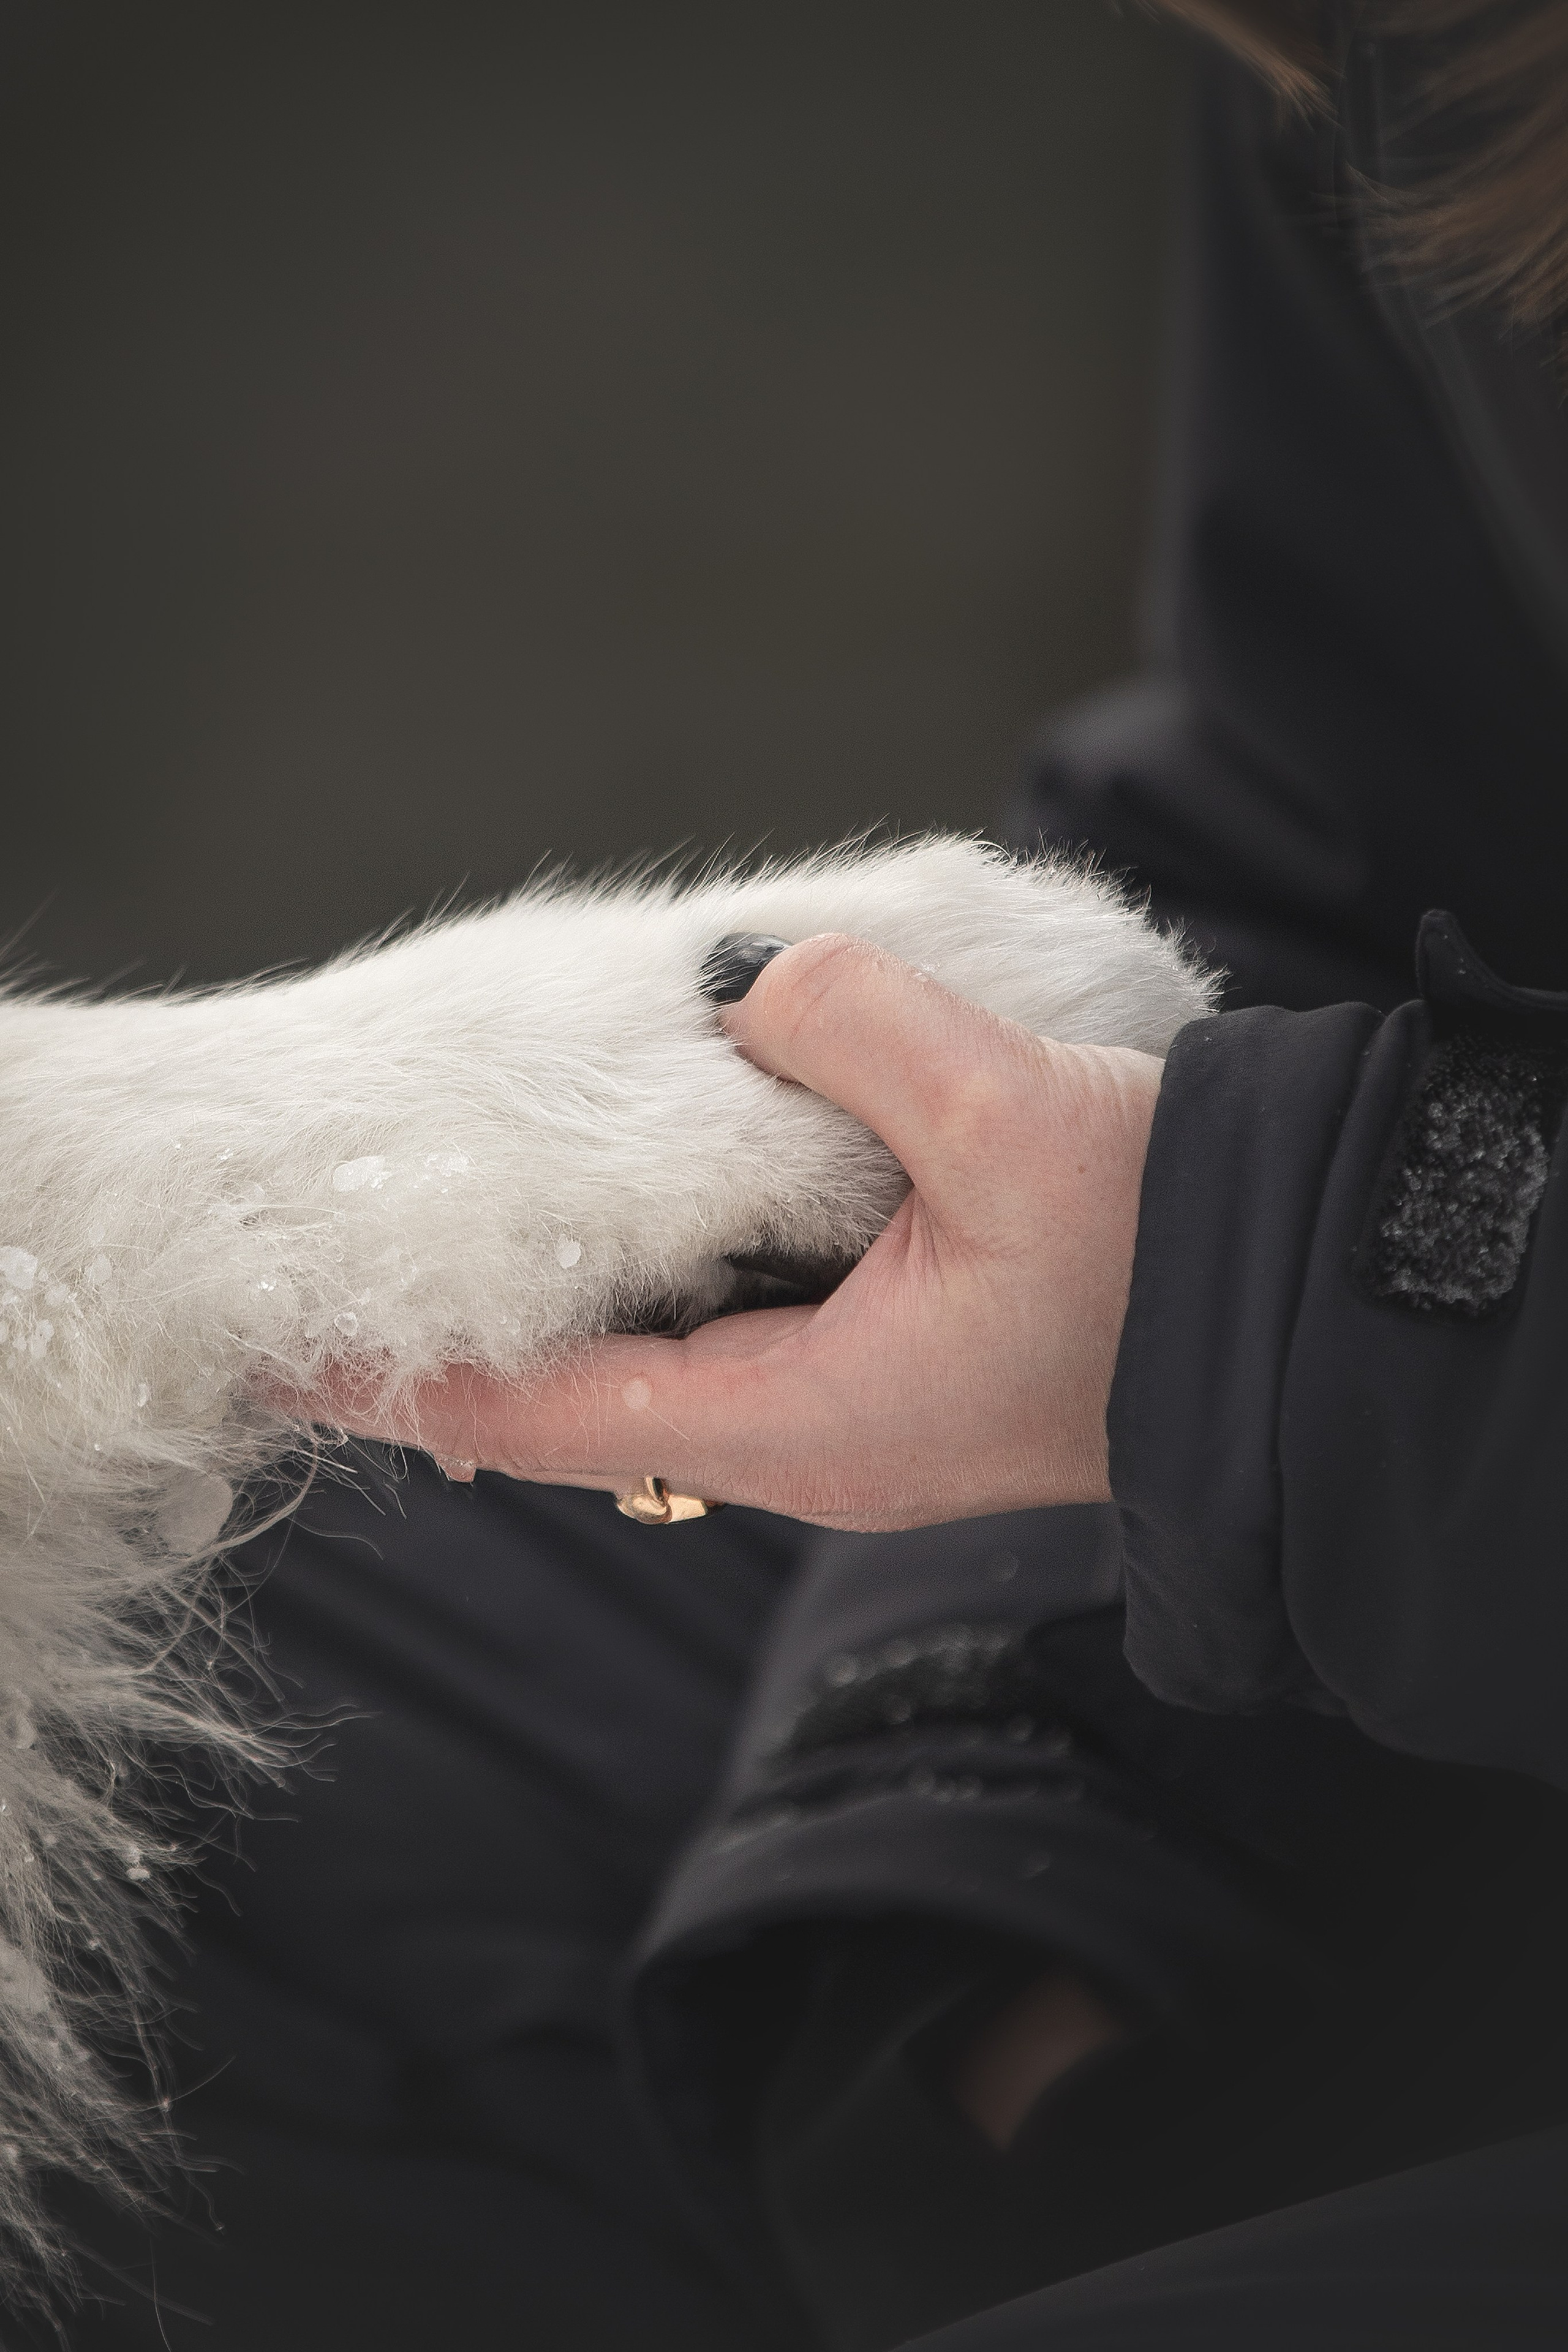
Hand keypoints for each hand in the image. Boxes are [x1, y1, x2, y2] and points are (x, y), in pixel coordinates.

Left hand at [288, 934, 1161, 1530]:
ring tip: (454, 1218)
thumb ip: (864, 1034)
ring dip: (564, 1294)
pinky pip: (728, 1317)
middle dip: (463, 1336)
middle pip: (577, 1395)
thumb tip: (751, 980)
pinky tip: (633, 1190)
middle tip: (341, 1265)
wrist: (1283, 1312)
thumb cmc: (1167, 1251)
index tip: (286, 1350)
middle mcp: (797, 1434)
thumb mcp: (1016, 1123)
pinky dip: (662, 1261)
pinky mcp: (881, 1359)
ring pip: (653, 1353)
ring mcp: (839, 1405)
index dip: (408, 1376)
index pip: (545, 1416)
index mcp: (798, 1419)